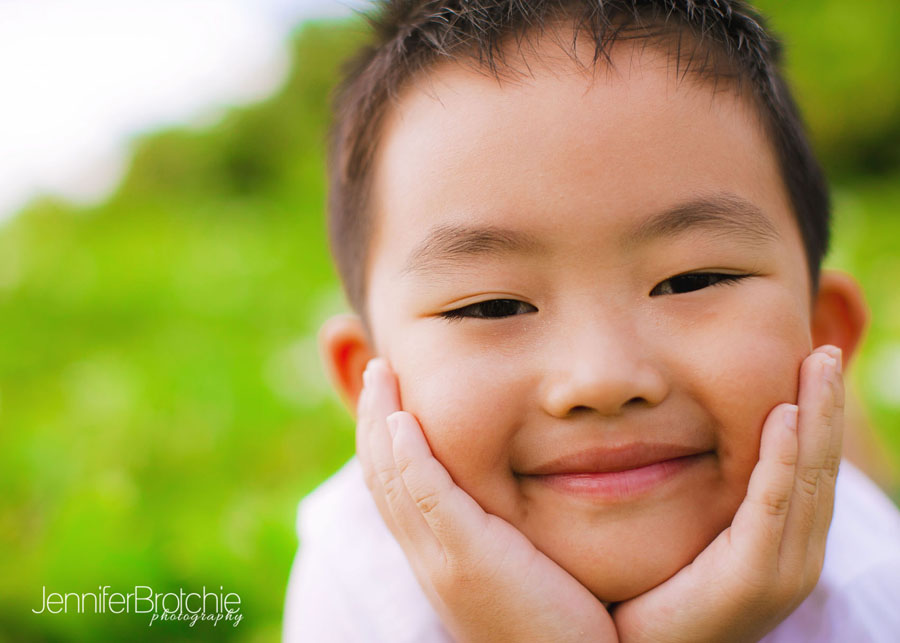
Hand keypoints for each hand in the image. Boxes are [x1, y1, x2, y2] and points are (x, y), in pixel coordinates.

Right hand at [355, 357, 618, 642]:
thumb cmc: (563, 629)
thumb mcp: (524, 570)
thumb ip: (510, 533)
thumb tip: (518, 501)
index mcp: (438, 559)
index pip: (395, 488)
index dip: (385, 439)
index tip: (391, 398)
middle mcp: (427, 558)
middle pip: (381, 476)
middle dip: (372, 418)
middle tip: (379, 370)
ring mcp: (441, 559)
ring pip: (391, 477)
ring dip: (381, 420)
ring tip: (384, 373)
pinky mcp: (466, 559)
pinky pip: (423, 494)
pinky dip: (407, 452)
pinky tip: (405, 416)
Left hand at [611, 345, 843, 642]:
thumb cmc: (654, 598)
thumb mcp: (692, 539)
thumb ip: (703, 500)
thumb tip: (683, 447)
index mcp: (782, 545)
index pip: (806, 468)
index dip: (815, 416)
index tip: (812, 366)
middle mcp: (794, 555)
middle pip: (818, 464)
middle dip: (825, 404)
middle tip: (824, 350)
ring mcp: (781, 568)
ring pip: (807, 476)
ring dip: (816, 416)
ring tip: (818, 364)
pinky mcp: (752, 577)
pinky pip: (772, 504)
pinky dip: (783, 459)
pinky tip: (785, 415)